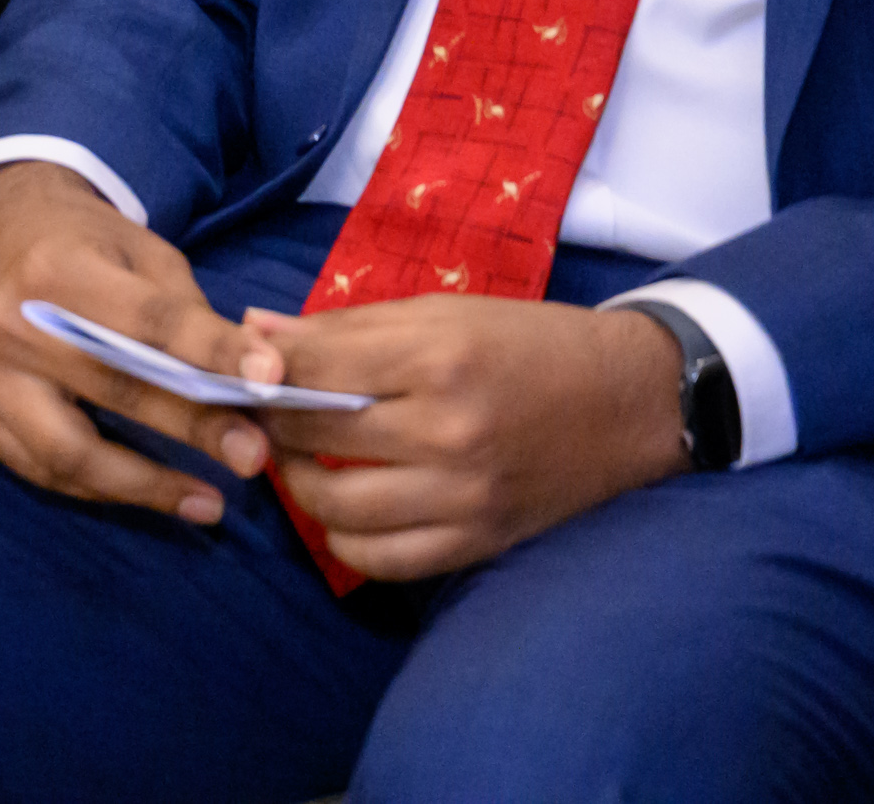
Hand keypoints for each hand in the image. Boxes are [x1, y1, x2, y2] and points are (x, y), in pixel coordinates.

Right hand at [0, 160, 293, 523]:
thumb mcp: (144, 254)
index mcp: (55, 269)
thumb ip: (190, 315)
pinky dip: (101, 487)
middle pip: (112, 388)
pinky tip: (151, 491)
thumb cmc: (87, 246)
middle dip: (193, 428)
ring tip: (208, 503)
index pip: (144, 319)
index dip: (210, 350)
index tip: (270, 381)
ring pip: (67, 451)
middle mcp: (7, 322)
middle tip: (254, 456)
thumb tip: (255, 383)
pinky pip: (41, 468)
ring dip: (146, 485)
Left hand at [249, 296, 690, 581]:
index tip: (242, 369)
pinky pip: (383, 560)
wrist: (631, 403)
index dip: (259, 369)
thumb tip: (252, 330)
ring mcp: (465, 496)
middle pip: (312, 437)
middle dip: (270, 424)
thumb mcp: (441, 312)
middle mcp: (449, 433)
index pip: (311, 370)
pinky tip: (345, 506)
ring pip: (335, 508)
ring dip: (299, 485)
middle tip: (263, 413)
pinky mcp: (481, 541)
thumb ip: (343, 326)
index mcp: (437, 359)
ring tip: (301, 459)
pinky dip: (346, 539)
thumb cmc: (529, 343)